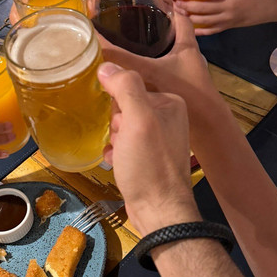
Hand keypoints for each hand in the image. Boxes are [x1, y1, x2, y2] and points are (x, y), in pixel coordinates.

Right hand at [98, 63, 197, 234]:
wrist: (159, 211)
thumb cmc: (150, 164)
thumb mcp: (137, 120)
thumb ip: (125, 87)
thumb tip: (106, 65)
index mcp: (170, 102)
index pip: (132, 86)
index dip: (118, 103)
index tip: (120, 121)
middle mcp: (167, 117)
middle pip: (125, 106)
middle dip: (116, 123)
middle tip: (122, 140)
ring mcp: (158, 139)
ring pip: (121, 126)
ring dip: (114, 139)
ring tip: (120, 154)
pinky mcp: (148, 157)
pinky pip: (123, 144)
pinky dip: (115, 152)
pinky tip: (115, 162)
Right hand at [100, 10, 212, 105]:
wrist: (208, 130)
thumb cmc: (187, 94)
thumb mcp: (149, 72)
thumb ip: (121, 59)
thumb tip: (94, 44)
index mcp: (186, 47)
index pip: (179, 18)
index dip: (166, 9)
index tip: (149, 5)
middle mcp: (186, 61)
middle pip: (167, 41)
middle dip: (148, 38)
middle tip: (126, 35)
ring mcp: (182, 80)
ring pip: (161, 64)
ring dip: (144, 64)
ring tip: (121, 62)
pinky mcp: (177, 97)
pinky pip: (157, 84)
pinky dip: (144, 86)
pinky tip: (129, 91)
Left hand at [173, 0, 276, 34]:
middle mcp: (230, 5)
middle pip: (202, 7)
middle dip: (186, 5)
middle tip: (175, 2)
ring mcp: (231, 18)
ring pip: (205, 20)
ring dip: (190, 17)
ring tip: (179, 13)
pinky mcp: (233, 25)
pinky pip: (214, 29)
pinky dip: (201, 30)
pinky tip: (192, 29)